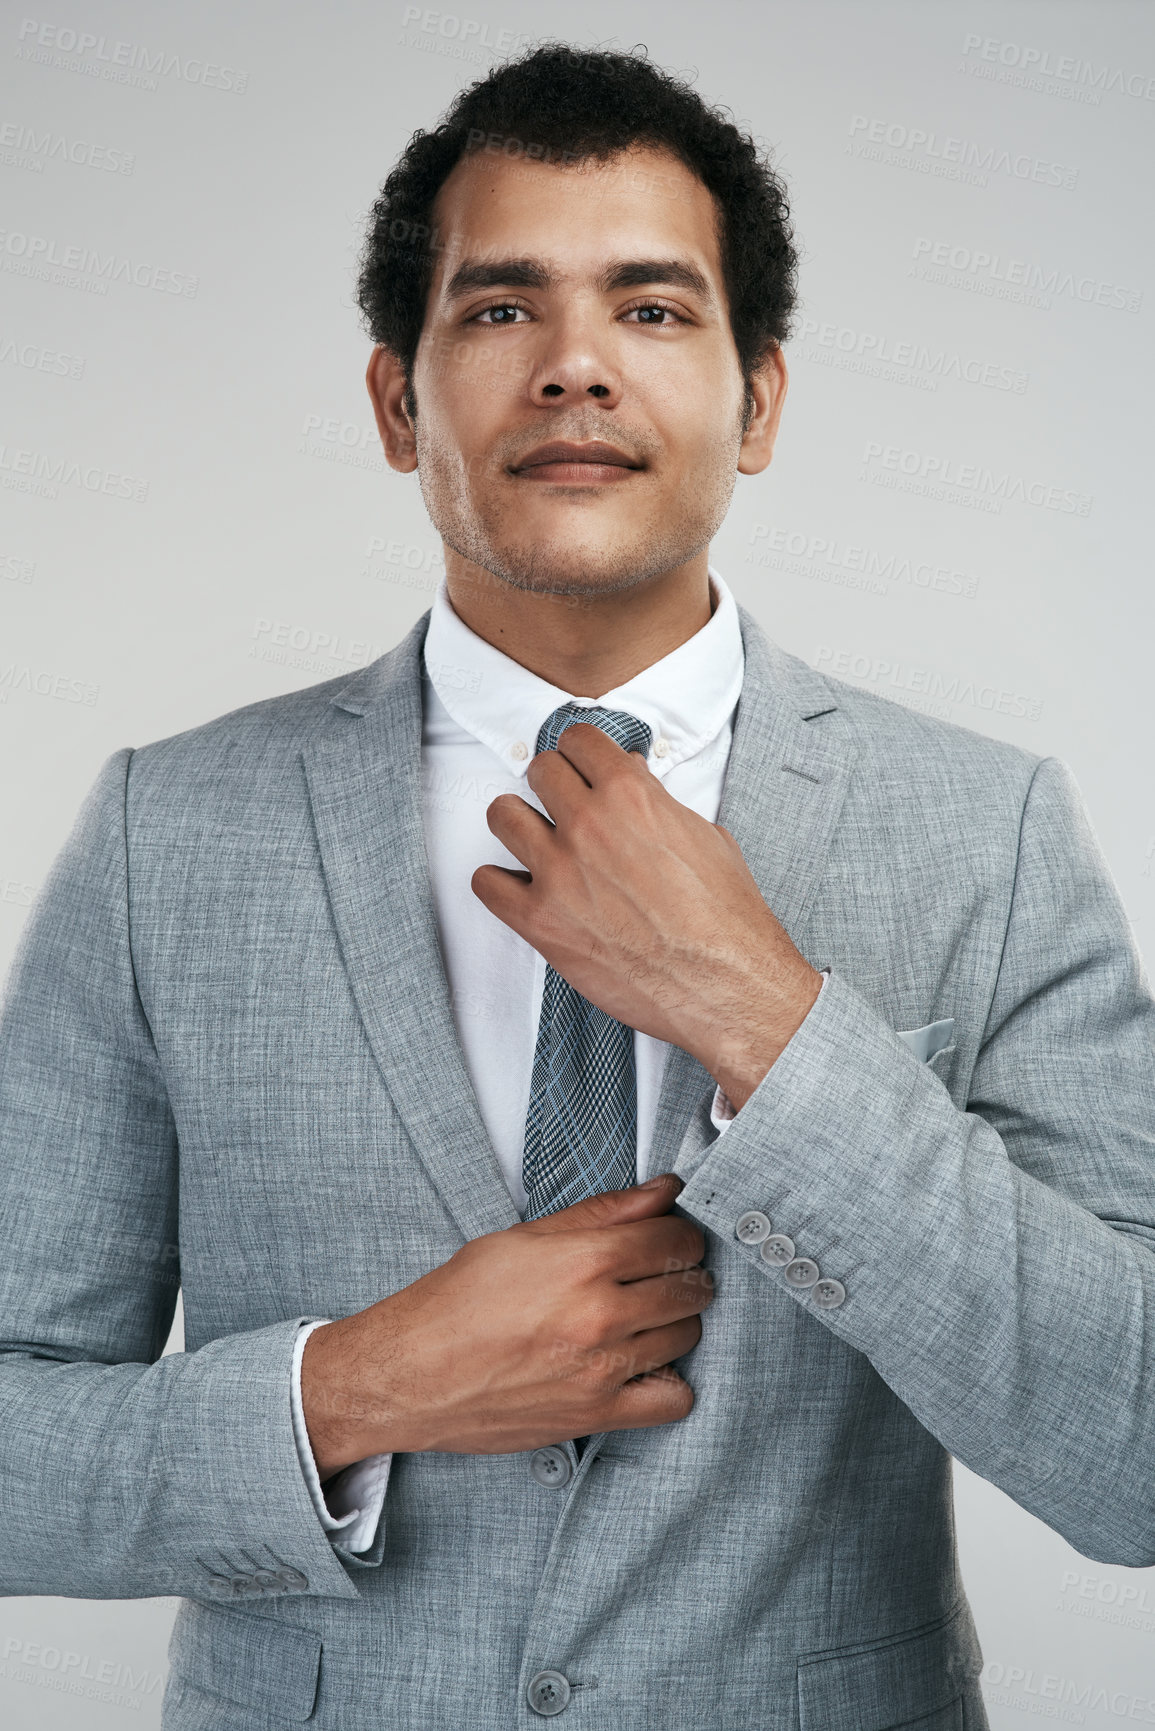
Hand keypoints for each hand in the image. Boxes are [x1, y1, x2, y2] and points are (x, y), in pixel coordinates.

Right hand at [301, 1173, 711, 1475]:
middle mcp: (599, 1315)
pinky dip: (669, 1381)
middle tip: (661, 1273)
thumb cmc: (457, 1303)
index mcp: (582, 1262)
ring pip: (687, 1336)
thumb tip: (661, 1191)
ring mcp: (602, 1369)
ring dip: (676, 1321)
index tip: (672, 1235)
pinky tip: (645, 1364)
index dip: (680, 1231)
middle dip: (684, 1272)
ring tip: (646, 1315)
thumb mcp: (523, 1237)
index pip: (673, 1238)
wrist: (412, 1374)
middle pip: (689, 1286)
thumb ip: (601, 1213)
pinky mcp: (597, 1414)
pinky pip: (673, 1399)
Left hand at [471, 722, 822, 1109]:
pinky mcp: (540, 922)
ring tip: (536, 842)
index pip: (579, 740)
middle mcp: (589, 825)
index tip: (581, 765)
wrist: (725, 984)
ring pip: (502, 816)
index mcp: (631, 795)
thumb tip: (632, 781)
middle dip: (553, 783)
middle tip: (563, 804)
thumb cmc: (724, 919)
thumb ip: (658, 803)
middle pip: (539, 771)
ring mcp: (559, 872)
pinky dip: (499, 883)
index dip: (581, 753)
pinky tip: (520, 888)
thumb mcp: (704, 837)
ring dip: (518, 824)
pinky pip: (486, 883)